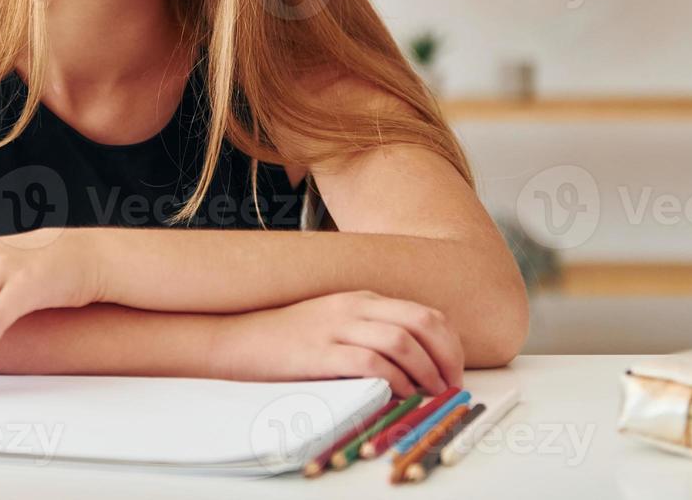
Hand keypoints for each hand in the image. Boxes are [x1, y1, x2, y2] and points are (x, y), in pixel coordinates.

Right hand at [213, 290, 464, 396]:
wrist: (237, 338)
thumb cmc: (286, 337)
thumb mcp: (333, 322)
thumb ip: (368, 330)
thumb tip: (411, 361)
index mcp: (361, 298)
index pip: (424, 312)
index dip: (449, 344)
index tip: (455, 371)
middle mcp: (354, 307)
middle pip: (421, 322)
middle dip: (447, 356)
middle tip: (451, 385)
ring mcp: (336, 327)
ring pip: (401, 341)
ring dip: (425, 371)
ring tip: (429, 394)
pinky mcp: (320, 352)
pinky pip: (370, 363)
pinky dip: (394, 380)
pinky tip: (398, 394)